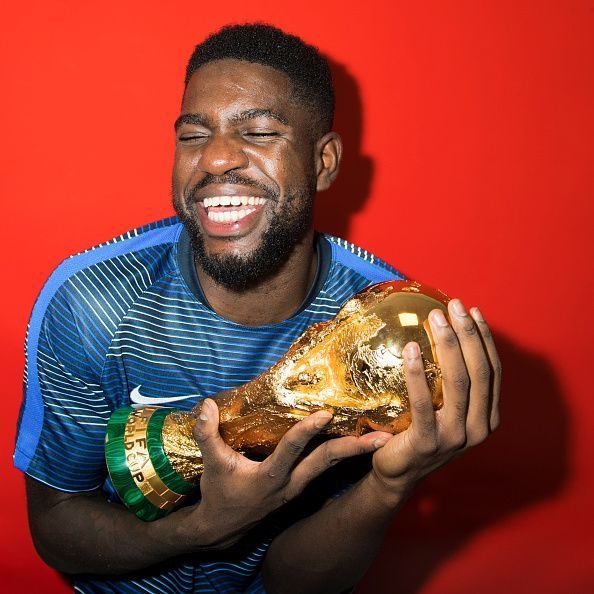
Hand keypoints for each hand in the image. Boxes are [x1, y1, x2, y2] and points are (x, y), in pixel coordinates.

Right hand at [188, 398, 390, 549]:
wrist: (223, 528)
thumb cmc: (218, 493)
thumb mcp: (212, 464)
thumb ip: (208, 434)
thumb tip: (206, 405)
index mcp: (270, 477)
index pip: (292, 450)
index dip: (307, 431)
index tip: (326, 414)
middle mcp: (290, 483)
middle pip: (326, 463)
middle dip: (354, 449)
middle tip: (381, 438)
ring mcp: (298, 487)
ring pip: (330, 466)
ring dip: (355, 452)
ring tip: (380, 439)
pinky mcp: (299, 486)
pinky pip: (324, 469)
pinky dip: (341, 456)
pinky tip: (356, 444)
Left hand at [370, 299, 500, 503]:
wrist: (398, 473)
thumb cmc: (419, 433)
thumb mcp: (445, 410)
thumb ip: (453, 384)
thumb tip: (444, 334)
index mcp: (487, 417)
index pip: (492, 371)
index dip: (484, 339)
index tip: (473, 311)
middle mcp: (478, 428)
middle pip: (479, 371)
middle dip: (468, 334)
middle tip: (454, 305)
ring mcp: (455, 437)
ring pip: (458, 383)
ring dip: (448, 345)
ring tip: (435, 318)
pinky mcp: (428, 442)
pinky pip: (423, 402)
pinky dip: (417, 374)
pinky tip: (411, 349)